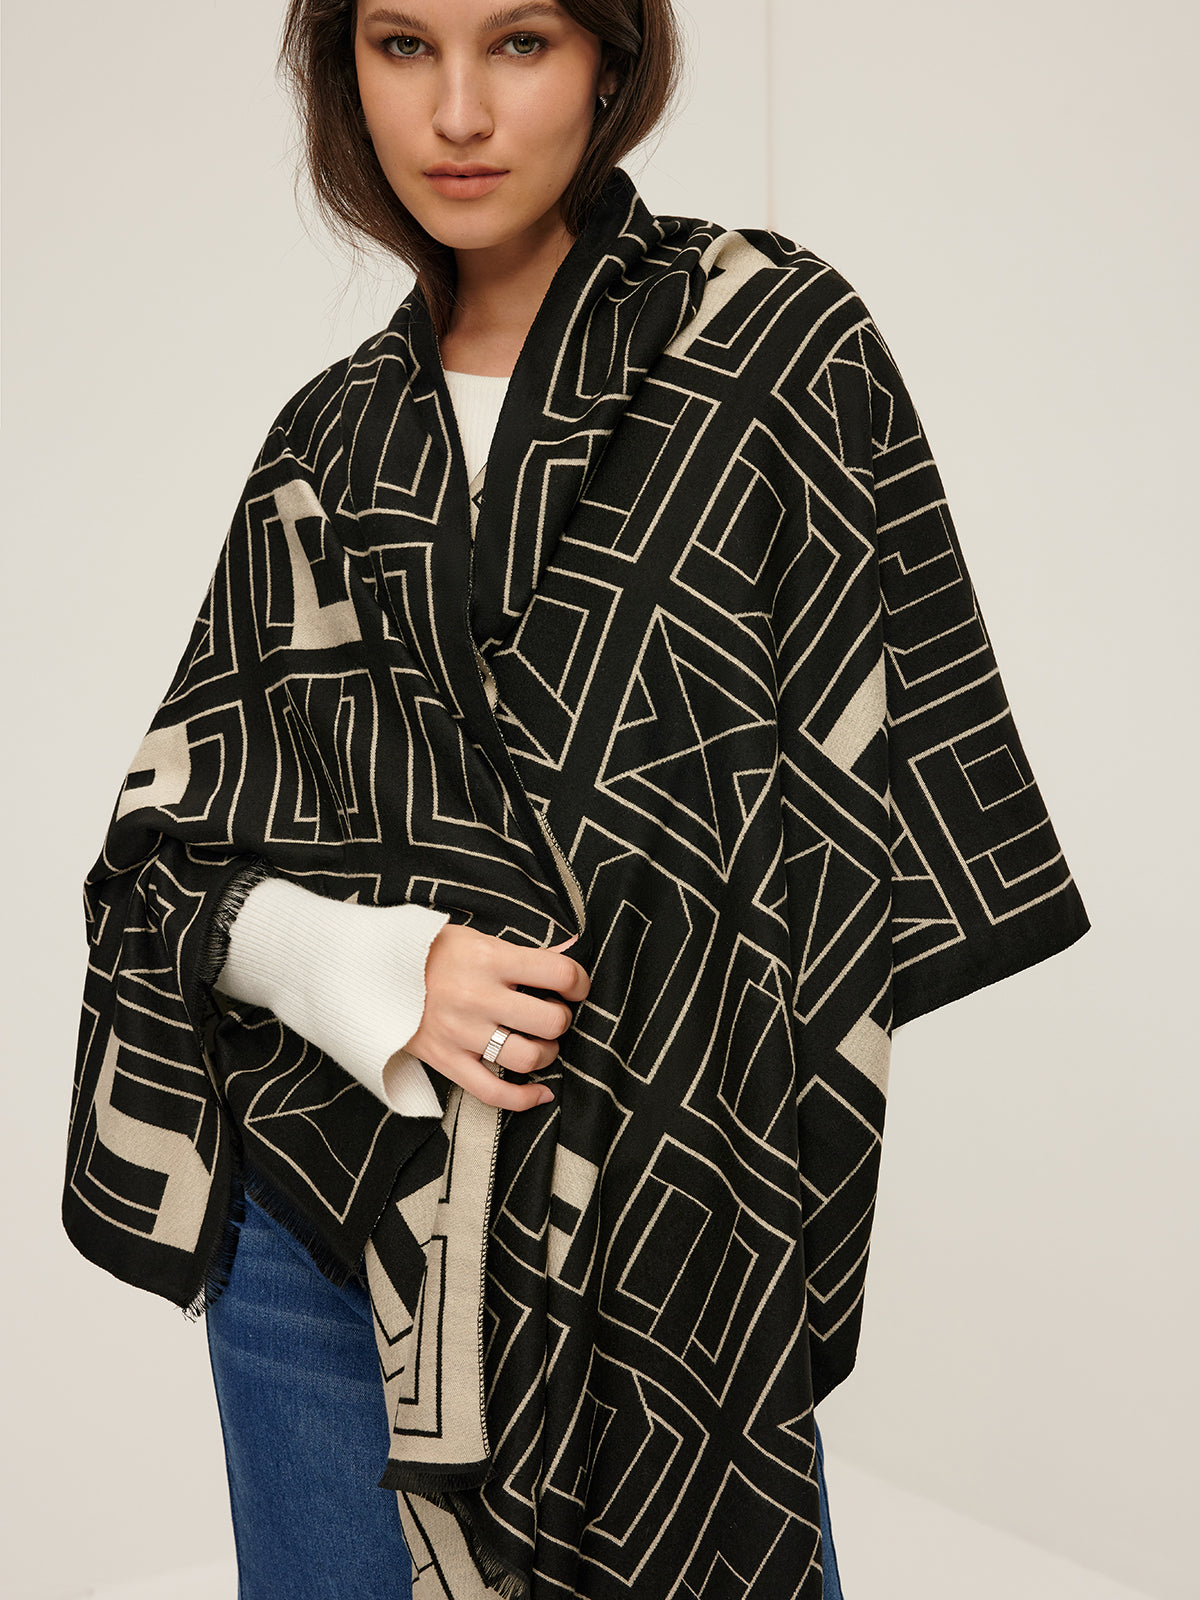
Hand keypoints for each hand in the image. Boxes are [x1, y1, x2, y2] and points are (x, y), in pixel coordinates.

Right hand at [397, 925, 589, 1110]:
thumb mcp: (476, 938)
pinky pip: (492, 1092)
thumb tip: (571, 949)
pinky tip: (539, 1094)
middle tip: (550, 1013)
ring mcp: (460, 1032)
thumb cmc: (430, 953)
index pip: (558, 974)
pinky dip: (523, 1099)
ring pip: (527, 1057)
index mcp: (488, 959)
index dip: (578, 982)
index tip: (574, 987)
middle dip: (560, 1019)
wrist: (369, 972)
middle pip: (549, 1021)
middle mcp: (476, 997)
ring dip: (545, 1053)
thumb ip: (524, 951)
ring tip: (538, 1042)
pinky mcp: (445, 1060)